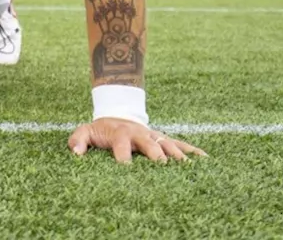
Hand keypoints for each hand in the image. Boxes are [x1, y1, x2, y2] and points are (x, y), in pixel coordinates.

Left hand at [68, 118, 206, 163]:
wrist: (118, 113)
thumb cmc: (101, 129)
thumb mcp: (86, 130)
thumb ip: (78, 139)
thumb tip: (76, 153)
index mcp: (120, 133)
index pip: (121, 145)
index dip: (122, 156)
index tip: (126, 169)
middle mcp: (140, 134)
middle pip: (149, 144)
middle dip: (156, 155)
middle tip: (163, 167)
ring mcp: (154, 136)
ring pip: (168, 144)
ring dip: (177, 155)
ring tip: (187, 167)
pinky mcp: (164, 138)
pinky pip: (181, 144)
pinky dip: (193, 151)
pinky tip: (206, 160)